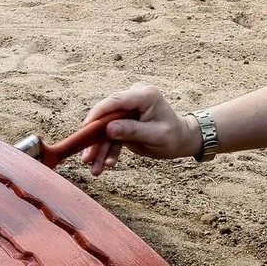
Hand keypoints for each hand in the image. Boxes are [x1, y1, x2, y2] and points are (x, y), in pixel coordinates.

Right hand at [76, 84, 200, 175]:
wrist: (181, 140)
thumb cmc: (173, 136)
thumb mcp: (156, 136)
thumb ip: (132, 131)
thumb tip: (108, 129)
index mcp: (144, 96)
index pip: (116, 101)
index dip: (98, 114)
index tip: (85, 129)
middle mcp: (133, 99)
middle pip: (107, 117)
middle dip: (96, 139)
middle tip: (86, 159)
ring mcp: (128, 110)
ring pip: (107, 129)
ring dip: (100, 149)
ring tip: (95, 170)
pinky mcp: (124, 122)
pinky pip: (112, 135)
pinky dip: (108, 150)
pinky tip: (107, 164)